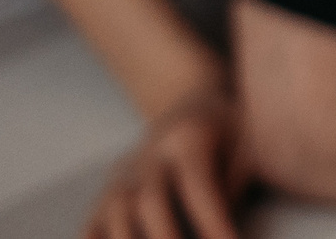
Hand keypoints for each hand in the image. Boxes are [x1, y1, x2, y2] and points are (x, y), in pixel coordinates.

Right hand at [84, 83, 248, 238]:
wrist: (185, 109)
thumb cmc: (226, 132)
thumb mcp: (245, 140)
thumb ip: (236, 181)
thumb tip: (221, 231)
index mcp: (188, 139)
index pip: (199, 186)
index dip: (213, 222)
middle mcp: (146, 158)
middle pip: (150, 204)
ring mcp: (119, 179)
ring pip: (114, 218)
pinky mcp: (102, 200)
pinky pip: (91, 229)